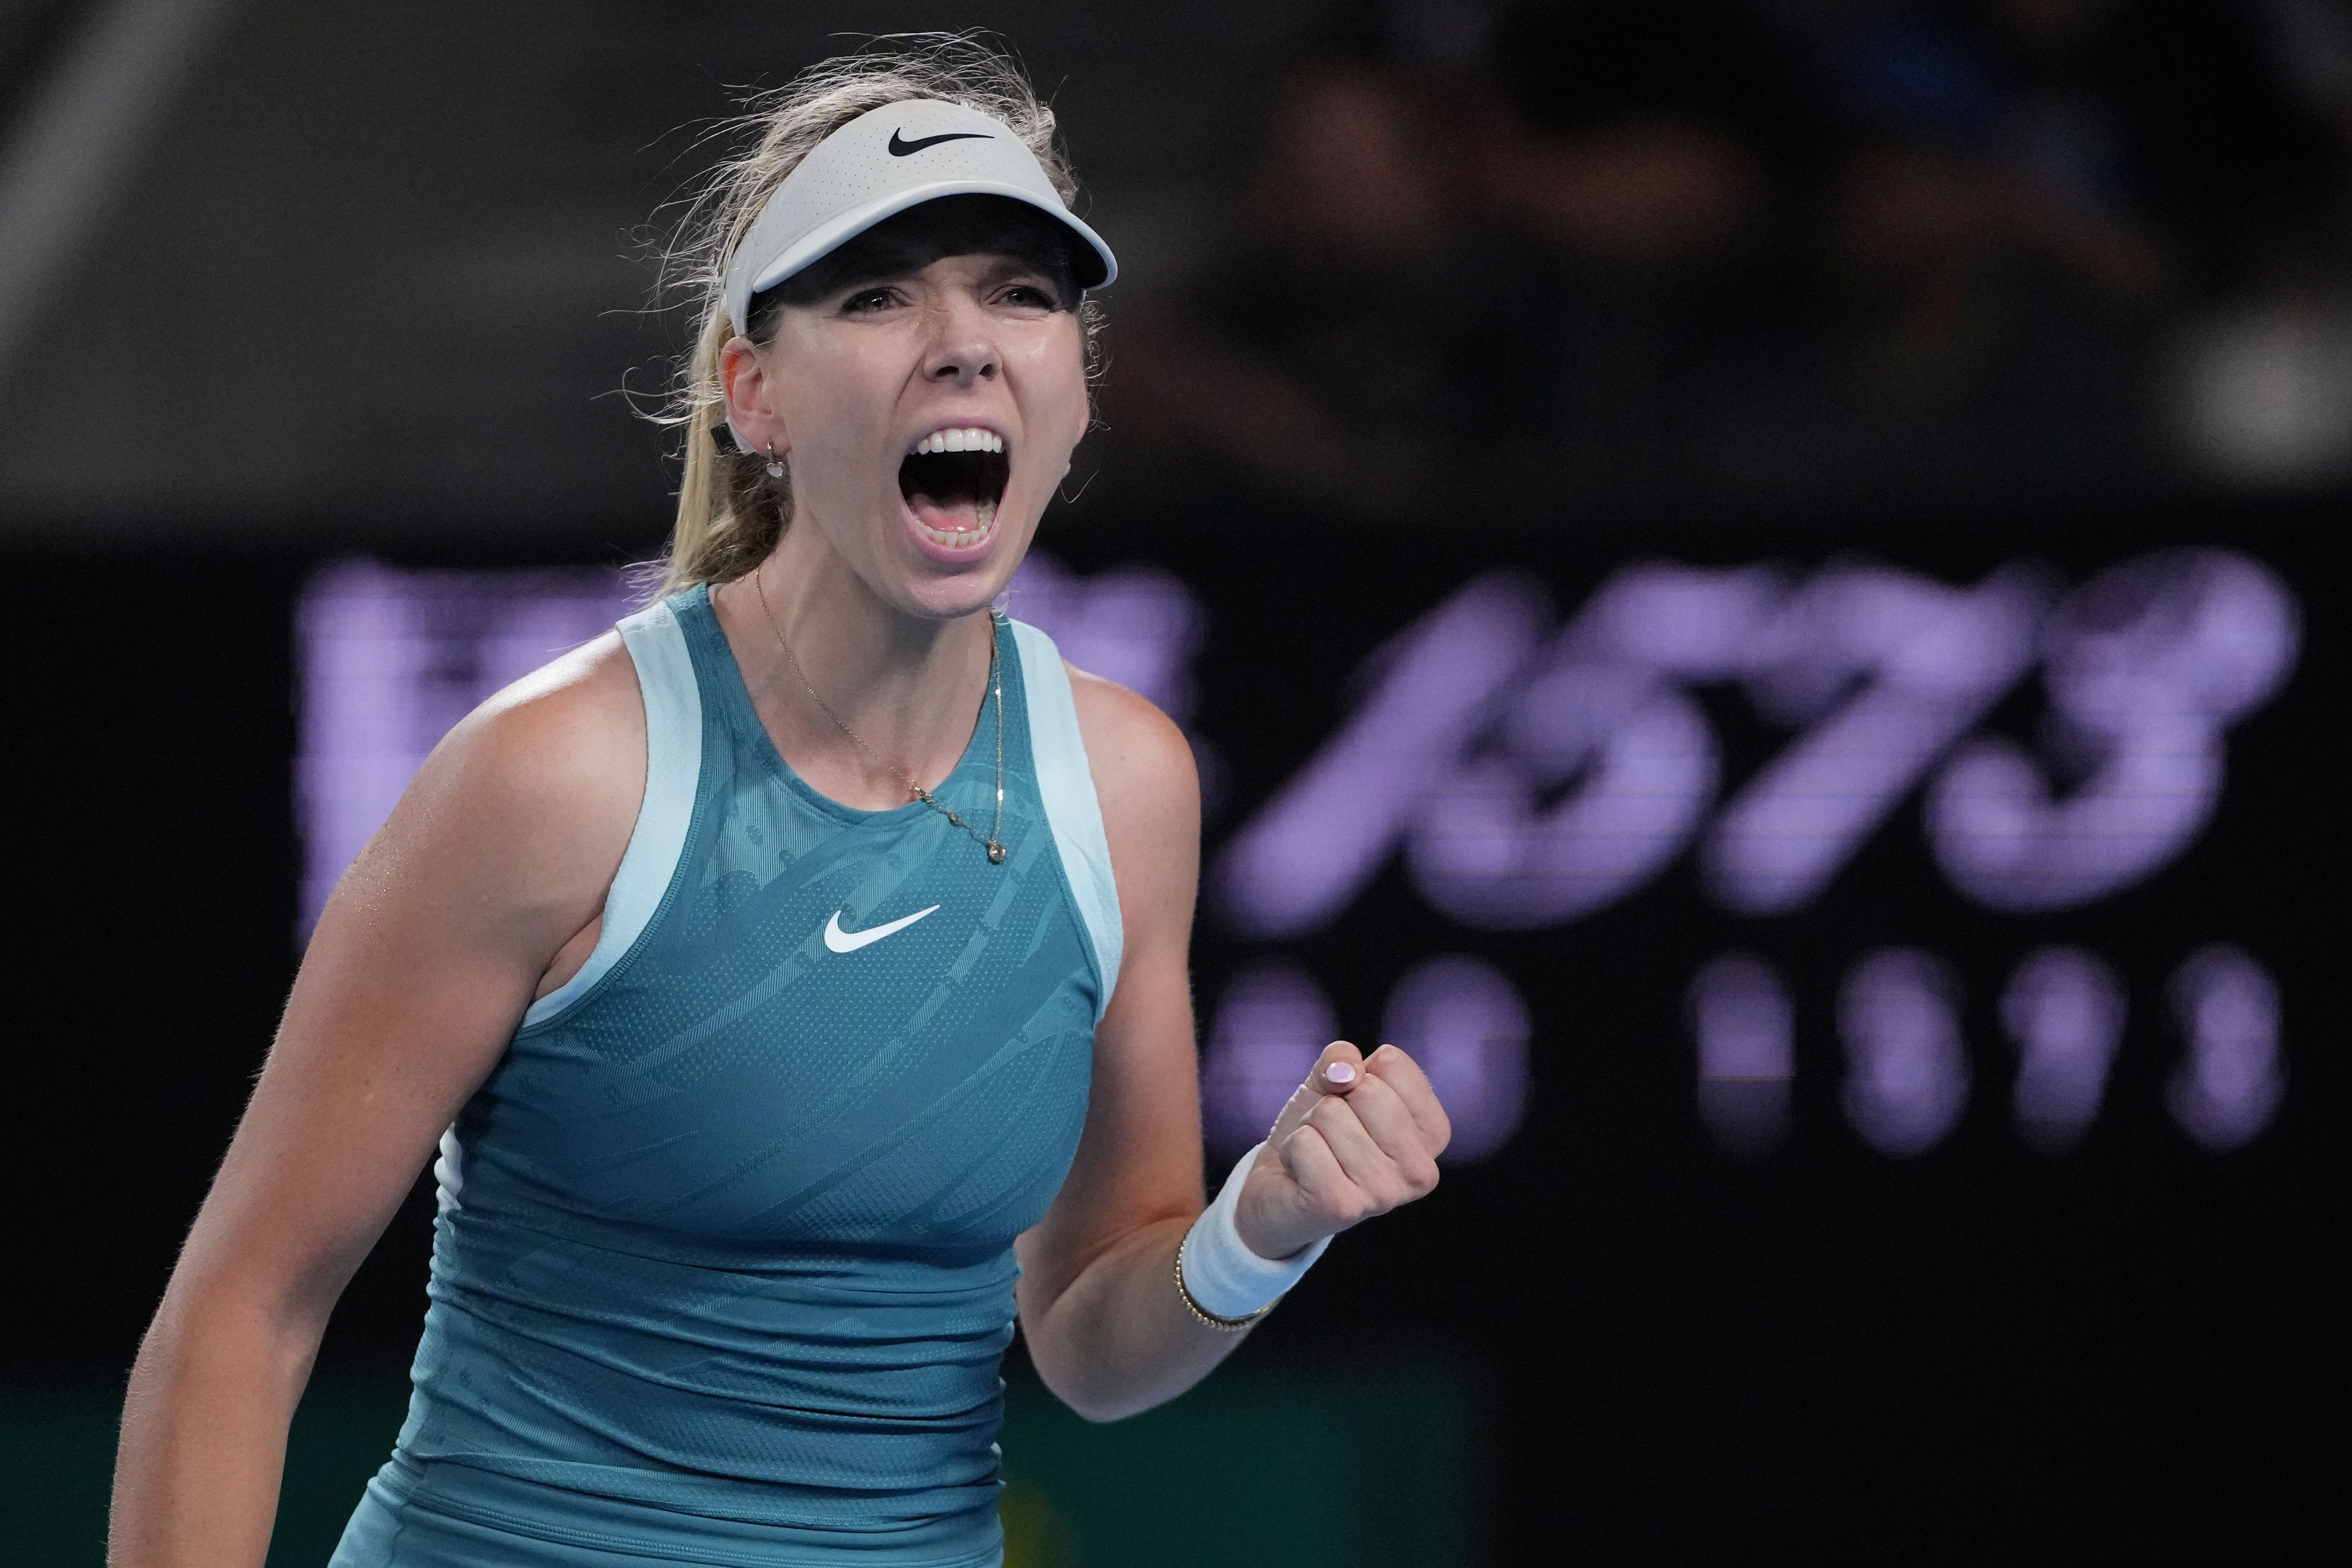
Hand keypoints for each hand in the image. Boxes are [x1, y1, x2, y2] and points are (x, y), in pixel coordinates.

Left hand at [1231, 1041, 1450, 1260]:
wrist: (1280, 1187)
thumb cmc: (1321, 1131)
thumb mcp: (1334, 1080)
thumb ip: (1343, 1057)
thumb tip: (1345, 1072)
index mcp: (1434, 1132)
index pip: (1393, 1063)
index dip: (1358, 1074)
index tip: (1353, 1106)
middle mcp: (1421, 1170)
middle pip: (1366, 1089)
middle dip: (1333, 1102)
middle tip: (1331, 1134)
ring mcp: (1385, 1194)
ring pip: (1331, 1114)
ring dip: (1310, 1127)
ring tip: (1318, 1154)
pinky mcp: (1342, 1208)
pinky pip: (1305, 1142)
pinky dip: (1292, 1149)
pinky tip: (1302, 1173)